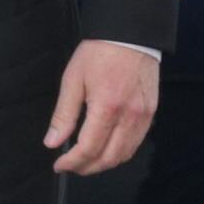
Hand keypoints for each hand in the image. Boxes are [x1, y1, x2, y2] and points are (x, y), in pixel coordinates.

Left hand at [44, 40, 159, 176]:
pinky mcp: (151, 113)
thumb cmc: (98, 53)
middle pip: (109, 158)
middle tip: (71, 167)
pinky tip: (106, 149)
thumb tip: (52, 143)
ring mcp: (143, 116)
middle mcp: (129, 117)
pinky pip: (136, 143)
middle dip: (87, 168)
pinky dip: (120, 153)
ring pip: (125, 154)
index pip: (89, 148)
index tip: (59, 165)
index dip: (72, 162)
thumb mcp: (73, 80)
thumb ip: (64, 115)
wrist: (131, 35)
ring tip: (86, 162)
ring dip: (104, 164)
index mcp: (107, 107)